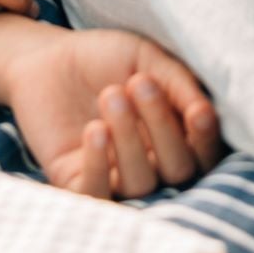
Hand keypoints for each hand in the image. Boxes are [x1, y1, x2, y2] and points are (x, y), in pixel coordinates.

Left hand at [2, 28, 225, 197]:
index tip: (197, 112)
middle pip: (178, 170)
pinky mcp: (77, 183)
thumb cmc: (103, 57)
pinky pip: (97, 195)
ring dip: (128, 139)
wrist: (46, 58)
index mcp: (175, 134)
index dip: (205, 139)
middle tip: (138, 83)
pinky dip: (99, 167)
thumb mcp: (146, 58)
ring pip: (141, 183)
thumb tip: (207, 112)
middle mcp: (151, 162)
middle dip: (163, 129)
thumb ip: (179, 84)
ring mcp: (116, 176)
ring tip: (109, 94)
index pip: (204, 153)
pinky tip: (94, 130)